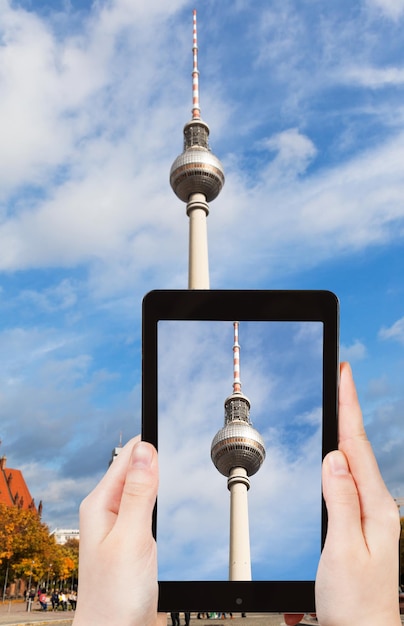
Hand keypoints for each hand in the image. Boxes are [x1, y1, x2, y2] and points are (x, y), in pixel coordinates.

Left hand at [72, 437, 165, 625]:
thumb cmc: (115, 597)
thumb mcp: (131, 538)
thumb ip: (139, 494)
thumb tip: (145, 450)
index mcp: (101, 504)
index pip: (127, 456)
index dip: (150, 441)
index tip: (172, 424)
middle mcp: (109, 510)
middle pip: (137, 469)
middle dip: (158, 458)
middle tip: (183, 443)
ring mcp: (122, 525)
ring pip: (145, 488)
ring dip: (161, 477)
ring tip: (180, 461)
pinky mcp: (134, 539)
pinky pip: (149, 507)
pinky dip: (163, 498)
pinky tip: (172, 498)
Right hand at [316, 362, 400, 625]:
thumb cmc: (356, 603)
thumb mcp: (343, 549)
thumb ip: (340, 500)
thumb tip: (333, 458)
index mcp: (376, 507)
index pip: (357, 445)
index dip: (350, 406)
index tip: (345, 375)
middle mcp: (377, 506)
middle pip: (357, 446)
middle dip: (349, 409)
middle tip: (341, 379)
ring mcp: (370, 515)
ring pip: (353, 462)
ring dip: (345, 430)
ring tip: (339, 404)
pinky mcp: (360, 524)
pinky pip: (349, 481)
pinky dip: (341, 458)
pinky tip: (337, 454)